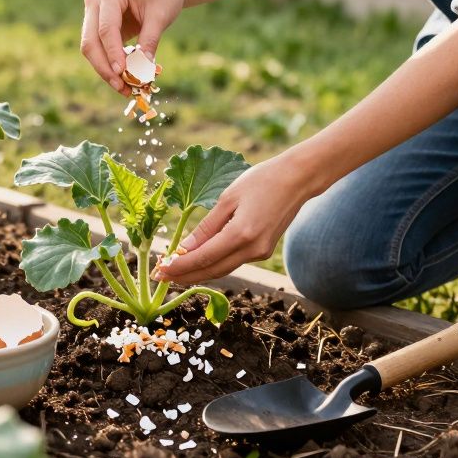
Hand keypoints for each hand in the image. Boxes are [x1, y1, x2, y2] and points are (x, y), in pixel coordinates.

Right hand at [81, 0, 184, 93]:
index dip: (113, 53)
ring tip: (125, 89)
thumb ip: (149, 41)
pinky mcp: (96, 28)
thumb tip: (141, 71)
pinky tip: (124, 81)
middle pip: (91, 41)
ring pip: (91, 49)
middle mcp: (94, 1)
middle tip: (121, 87)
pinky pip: (98, 51)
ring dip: (105, 71)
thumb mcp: (161, 16)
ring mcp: (92, 14)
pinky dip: (109, 67)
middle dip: (104, 67)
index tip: (122, 73)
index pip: (106, 28)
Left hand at [152, 153, 313, 284]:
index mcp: (242, 234)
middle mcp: (253, 249)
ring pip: (223, 269)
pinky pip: (233, 261)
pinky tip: (198, 260)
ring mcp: (261, 253)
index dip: (180, 266)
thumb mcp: (228, 198)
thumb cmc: (261, 181)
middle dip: (185, 276)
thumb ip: (206, 227)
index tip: (160, 269)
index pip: (203, 258)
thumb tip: (184, 248)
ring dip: (198, 272)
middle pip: (212, 271)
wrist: (297, 180)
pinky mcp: (264, 251)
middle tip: (160, 277)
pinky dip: (214, 263)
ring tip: (174, 272)